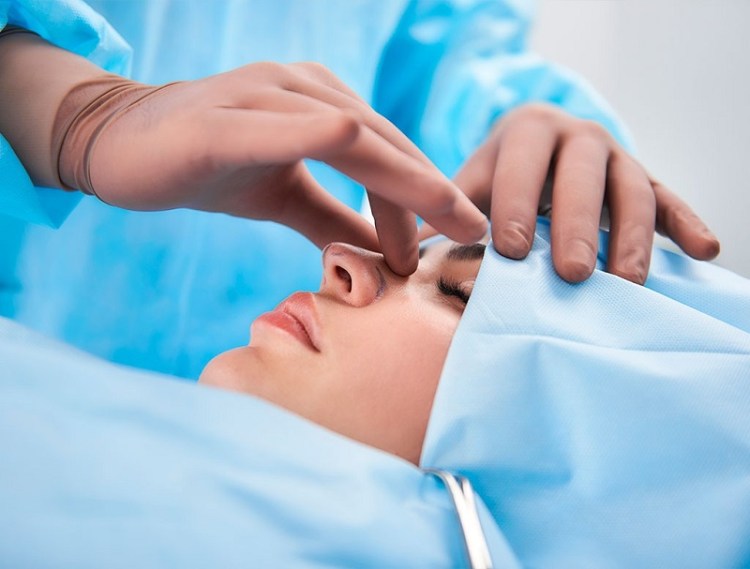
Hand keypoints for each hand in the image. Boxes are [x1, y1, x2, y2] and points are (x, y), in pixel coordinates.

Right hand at [64, 62, 486, 275]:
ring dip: (399, 187)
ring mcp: (265, 95)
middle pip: (386, 143)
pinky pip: (292, 127)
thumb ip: (335, 220)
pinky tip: (363, 163)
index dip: (428, 196)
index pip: (390, 153)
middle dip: (434, 193)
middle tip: (474, 238)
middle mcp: (304, 88)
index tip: (459, 239)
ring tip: (423, 244)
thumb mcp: (286, 198)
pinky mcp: (225, 120)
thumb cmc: (208, 164)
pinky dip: (332, 143)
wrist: (120, 144)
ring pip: (353, 136)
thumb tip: (384, 256)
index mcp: (322, 103)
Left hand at [427, 103, 719, 283]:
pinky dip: (686, 222)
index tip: (510, 250)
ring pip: (632, 190)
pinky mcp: (646, 178)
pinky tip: (705, 250)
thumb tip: (405, 263)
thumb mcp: (470, 186)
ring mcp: (618, 156)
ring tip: (627, 282)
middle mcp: (578, 136)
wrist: (539, 147)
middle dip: (577, 226)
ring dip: (633, 236)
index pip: (522, 163)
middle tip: (571, 274)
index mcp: (527, 131)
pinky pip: (669, 198)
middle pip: (584, 176)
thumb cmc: (497, 178)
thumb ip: (446, 217)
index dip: (516, 203)